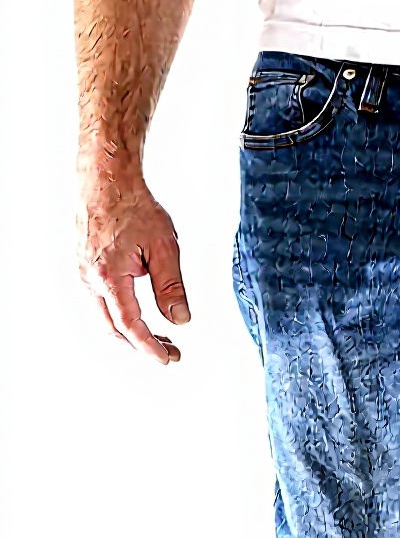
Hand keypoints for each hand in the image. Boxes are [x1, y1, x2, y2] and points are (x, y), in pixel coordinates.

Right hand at [76, 165, 188, 363]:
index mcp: (108, 276)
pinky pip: (98, 302)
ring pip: (103, 317)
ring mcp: (81, 273)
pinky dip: (118, 315)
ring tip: (159, 336)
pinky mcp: (82, 267)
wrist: (105, 179)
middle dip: (141, 345)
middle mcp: (88, 279)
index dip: (150, 346)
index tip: (167, 359)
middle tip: (170, 352)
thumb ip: (171, 287)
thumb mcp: (164, 247)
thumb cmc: (132, 205)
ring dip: (130, 332)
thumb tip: (180, 319)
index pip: (130, 325)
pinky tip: (138, 314)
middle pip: (112, 328)